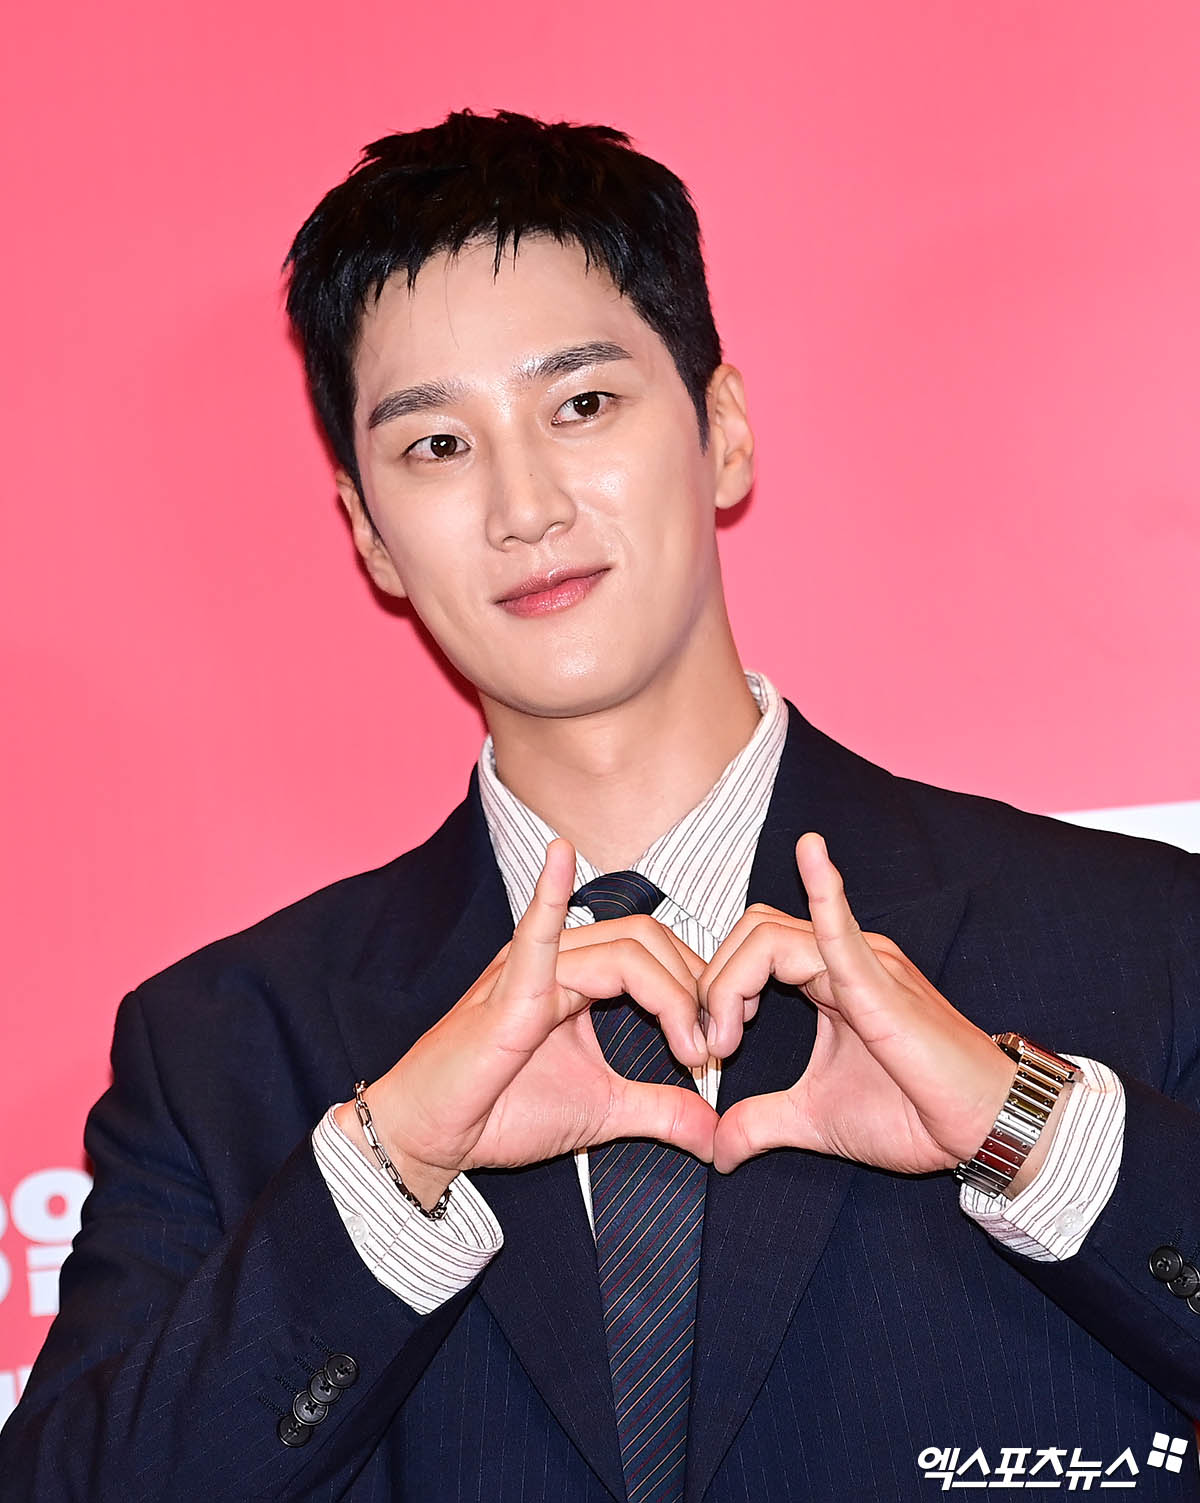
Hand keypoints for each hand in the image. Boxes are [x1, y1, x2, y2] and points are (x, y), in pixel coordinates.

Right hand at [337, 838, 718, 1207]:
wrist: (435, 1137)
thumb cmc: (502, 1112)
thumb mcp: (604, 1111)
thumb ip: (661, 1111)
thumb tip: (716, 1132)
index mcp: (579, 975)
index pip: (655, 953)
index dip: (695, 991)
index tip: (714, 1047)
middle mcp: (558, 959)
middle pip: (649, 941)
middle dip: (693, 989)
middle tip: (709, 1047)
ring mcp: (531, 968)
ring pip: (625, 951)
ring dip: (672, 995)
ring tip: (691, 1048)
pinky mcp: (507, 991)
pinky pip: (536, 934)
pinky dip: (550, 894)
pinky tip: (561, 854)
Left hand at [707, 833, 1017, 1176]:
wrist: (978, 1128)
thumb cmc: (911, 1114)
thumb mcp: (815, 1120)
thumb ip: (761, 1123)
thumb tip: (715, 1150)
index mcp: (825, 978)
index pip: (748, 952)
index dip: (713, 994)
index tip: (706, 1051)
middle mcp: (840, 957)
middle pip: (749, 936)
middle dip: (711, 988)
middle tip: (710, 1048)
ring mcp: (862, 961)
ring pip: (769, 938)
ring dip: (727, 986)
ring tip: (725, 1042)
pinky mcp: (879, 980)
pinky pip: (843, 928)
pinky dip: (824, 892)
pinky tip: (810, 852)